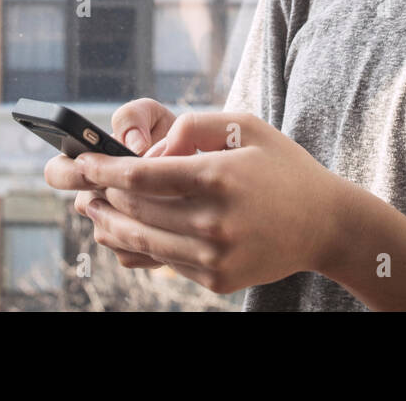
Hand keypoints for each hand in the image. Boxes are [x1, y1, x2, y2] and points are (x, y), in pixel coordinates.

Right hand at [43, 98, 176, 269]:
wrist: (197, 164)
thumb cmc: (166, 134)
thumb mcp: (151, 115)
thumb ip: (133, 117)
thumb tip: (133, 145)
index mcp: (88, 162)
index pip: (57, 171)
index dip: (69, 170)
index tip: (90, 165)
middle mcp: (92, 197)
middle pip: (82, 205)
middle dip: (105, 196)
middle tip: (131, 186)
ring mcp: (109, 226)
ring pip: (109, 229)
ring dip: (136, 214)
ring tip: (170, 196)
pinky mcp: (130, 250)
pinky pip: (130, 249)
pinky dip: (154, 236)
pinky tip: (175, 220)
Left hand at [73, 112, 348, 294]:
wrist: (324, 224)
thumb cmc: (281, 167)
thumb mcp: (246, 127)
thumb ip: (195, 126)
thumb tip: (151, 150)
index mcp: (218, 177)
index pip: (143, 176)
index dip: (105, 170)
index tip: (84, 163)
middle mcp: (214, 222)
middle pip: (136, 211)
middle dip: (102, 196)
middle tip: (80, 185)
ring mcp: (214, 257)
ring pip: (143, 241)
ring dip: (111, 225)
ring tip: (92, 210)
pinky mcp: (216, 280)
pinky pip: (165, 262)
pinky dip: (138, 247)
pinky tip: (125, 232)